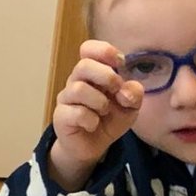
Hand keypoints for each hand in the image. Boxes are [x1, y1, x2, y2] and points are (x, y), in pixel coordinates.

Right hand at [48, 41, 143, 190]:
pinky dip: (91, 120)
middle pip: (83, 65)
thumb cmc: (109, 120)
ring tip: (104, 111)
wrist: (93, 147)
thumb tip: (126, 91)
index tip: (120, 63)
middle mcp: (77, 81)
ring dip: (99, 102)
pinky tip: (93, 125)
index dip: (104, 50)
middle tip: (116, 90)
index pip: (88, 49)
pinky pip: (76, 113)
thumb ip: (134, 94)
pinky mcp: (61, 117)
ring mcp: (67, 99)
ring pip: (79, 89)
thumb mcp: (130, 106)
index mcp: (93, 73)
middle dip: (106, 77)